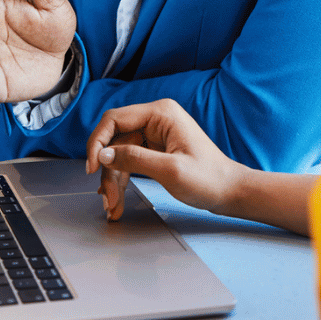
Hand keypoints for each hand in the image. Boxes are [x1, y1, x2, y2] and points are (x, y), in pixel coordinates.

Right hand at [85, 99, 246, 221]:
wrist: (230, 192)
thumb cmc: (209, 179)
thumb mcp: (170, 170)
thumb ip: (134, 159)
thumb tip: (103, 155)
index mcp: (161, 113)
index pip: (114, 119)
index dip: (97, 142)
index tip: (91, 167)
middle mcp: (156, 119)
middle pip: (115, 140)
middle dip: (107, 170)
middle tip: (107, 198)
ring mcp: (156, 134)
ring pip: (119, 153)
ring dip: (113, 180)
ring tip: (113, 206)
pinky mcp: (156, 149)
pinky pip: (129, 161)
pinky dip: (122, 180)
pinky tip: (117, 199)